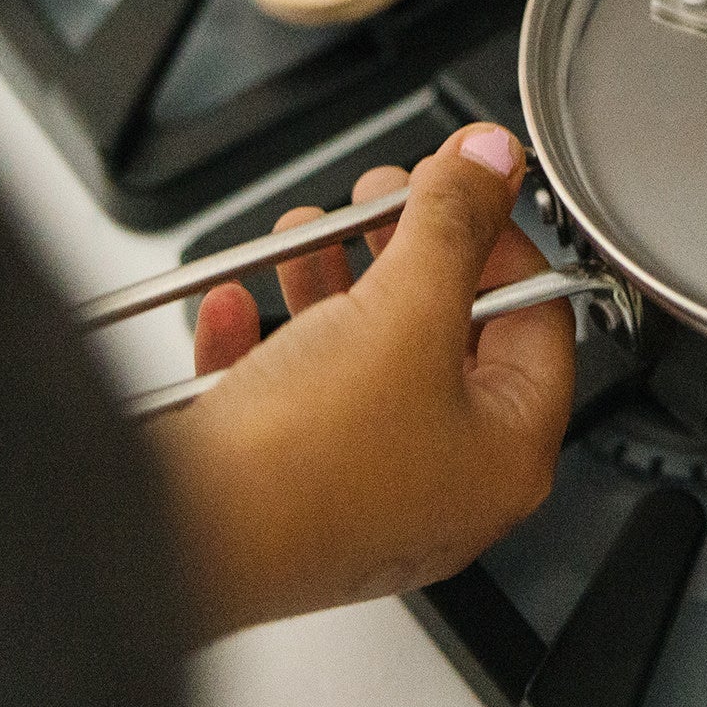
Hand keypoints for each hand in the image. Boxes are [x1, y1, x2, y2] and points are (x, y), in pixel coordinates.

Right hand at [149, 123, 573, 640]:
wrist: (167, 545)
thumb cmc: (301, 465)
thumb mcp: (406, 307)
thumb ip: (457, 221)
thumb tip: (492, 160)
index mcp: (505, 456)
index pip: (539, 320)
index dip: (503, 239)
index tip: (466, 190)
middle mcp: (441, 487)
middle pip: (447, 332)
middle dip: (407, 249)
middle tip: (383, 196)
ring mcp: (359, 497)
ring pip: (364, 356)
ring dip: (334, 280)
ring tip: (304, 232)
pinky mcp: (281, 497)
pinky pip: (286, 398)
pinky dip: (264, 343)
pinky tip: (234, 305)